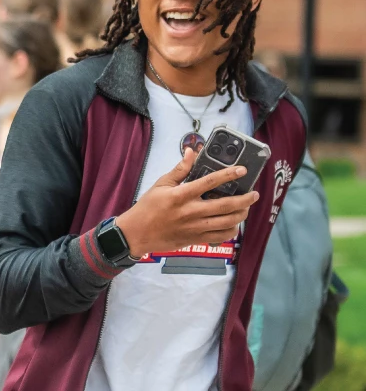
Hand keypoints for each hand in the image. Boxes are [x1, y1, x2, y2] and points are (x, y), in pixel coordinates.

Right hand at [116, 148, 259, 257]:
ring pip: (227, 222)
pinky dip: (231, 230)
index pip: (210, 182)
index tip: (241, 170)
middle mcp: (190, 211)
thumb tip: (191, 152)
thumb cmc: (148, 207)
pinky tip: (233, 223)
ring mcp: (194, 227)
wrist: (137, 233)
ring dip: (241, 214)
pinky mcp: (195, 239)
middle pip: (225, 205)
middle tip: (254, 194)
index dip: (228, 175)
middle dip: (244, 199)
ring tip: (246, 207)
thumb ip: (180, 169)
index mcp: (181, 195)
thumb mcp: (160, 184)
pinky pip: (220, 236)